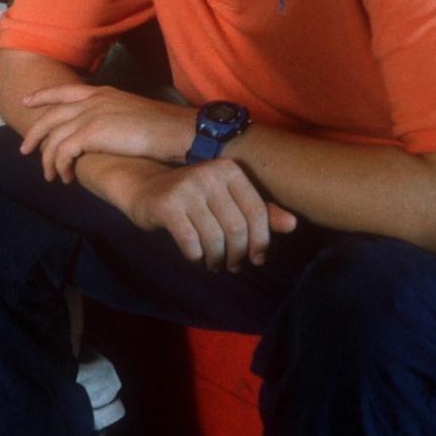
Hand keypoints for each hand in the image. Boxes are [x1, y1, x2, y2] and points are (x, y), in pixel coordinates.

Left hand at [20, 84, 192, 182]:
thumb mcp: (133, 115)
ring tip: (50, 176)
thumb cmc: (166, 129)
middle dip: (35, 133)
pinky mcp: (92, 133)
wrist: (181, 132)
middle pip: (50, 114)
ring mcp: (91, 114)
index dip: (43, 96)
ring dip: (48, 159)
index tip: (27, 102)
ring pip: (54, 136)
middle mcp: (94, 100)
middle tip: (24, 150)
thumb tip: (104, 134)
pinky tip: (66, 177)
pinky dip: (60, 166)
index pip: (65, 90)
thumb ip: (113, 118)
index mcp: (104, 93)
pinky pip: (63, 151)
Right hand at [116, 158, 296, 271]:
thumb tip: (293, 225)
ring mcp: (185, 188)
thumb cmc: (190, 197)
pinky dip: (197, 256)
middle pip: (236, 227)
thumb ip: (258, 210)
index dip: (261, 240)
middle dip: (238, 254)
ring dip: (218, 259)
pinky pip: (191, 242)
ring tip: (216, 264)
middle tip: (234, 266)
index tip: (258, 259)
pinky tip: (196, 257)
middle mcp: (208, 174)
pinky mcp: (166, 205)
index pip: (256, 211)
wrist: (142, 188)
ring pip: (215, 237)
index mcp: (228, 170)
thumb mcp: (224, 199)